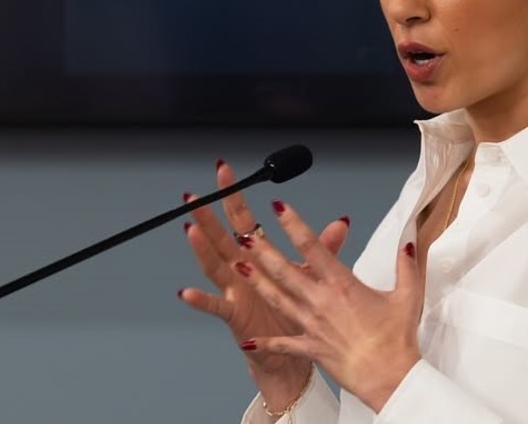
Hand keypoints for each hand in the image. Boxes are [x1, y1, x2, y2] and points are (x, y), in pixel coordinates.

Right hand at [177, 161, 349, 392]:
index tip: (225, 172)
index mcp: (259, 258)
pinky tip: (186, 292)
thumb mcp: (312, 276)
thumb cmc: (297, 313)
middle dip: (208, 215)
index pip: (243, 219)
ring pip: (215, 266)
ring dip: (202, 248)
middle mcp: (242, 272)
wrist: (292, 354)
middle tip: (195, 195)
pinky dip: (201, 300)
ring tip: (191, 229)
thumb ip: (322, 248)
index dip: (234, 196)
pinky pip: (216, 307)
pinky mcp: (236, 316)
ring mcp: (236, 293)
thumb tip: (341, 222)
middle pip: (222, 237)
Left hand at [238, 200, 423, 412]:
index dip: (293, 224)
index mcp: (342, 285)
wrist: (388, 377)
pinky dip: (264, 342)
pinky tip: (247, 341)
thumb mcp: (408, 296)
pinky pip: (283, 343)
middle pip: (284, 271)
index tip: (279, 207)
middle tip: (243, 234)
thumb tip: (408, 242)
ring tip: (236, 267)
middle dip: (262, 250)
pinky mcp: (310, 347)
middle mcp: (320, 302)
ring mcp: (311, 325)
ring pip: (277, 299)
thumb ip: (406, 266)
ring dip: (255, 282)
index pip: (312, 247)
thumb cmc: (396, 340)